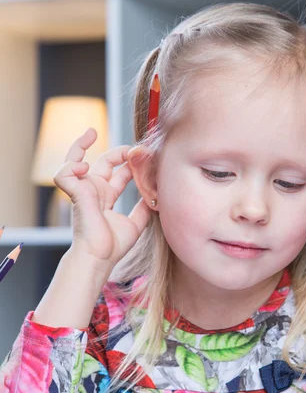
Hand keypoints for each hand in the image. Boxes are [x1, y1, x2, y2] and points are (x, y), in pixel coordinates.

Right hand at [54, 128, 151, 268]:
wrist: (99, 258)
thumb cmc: (113, 247)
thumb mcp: (136, 223)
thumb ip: (143, 208)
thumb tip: (154, 196)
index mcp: (107, 197)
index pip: (118, 172)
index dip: (131, 162)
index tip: (146, 156)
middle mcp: (94, 191)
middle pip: (103, 161)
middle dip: (119, 150)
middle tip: (134, 147)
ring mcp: (83, 191)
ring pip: (73, 160)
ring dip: (81, 145)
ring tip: (92, 134)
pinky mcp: (75, 194)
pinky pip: (63, 173)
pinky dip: (71, 165)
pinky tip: (84, 166)